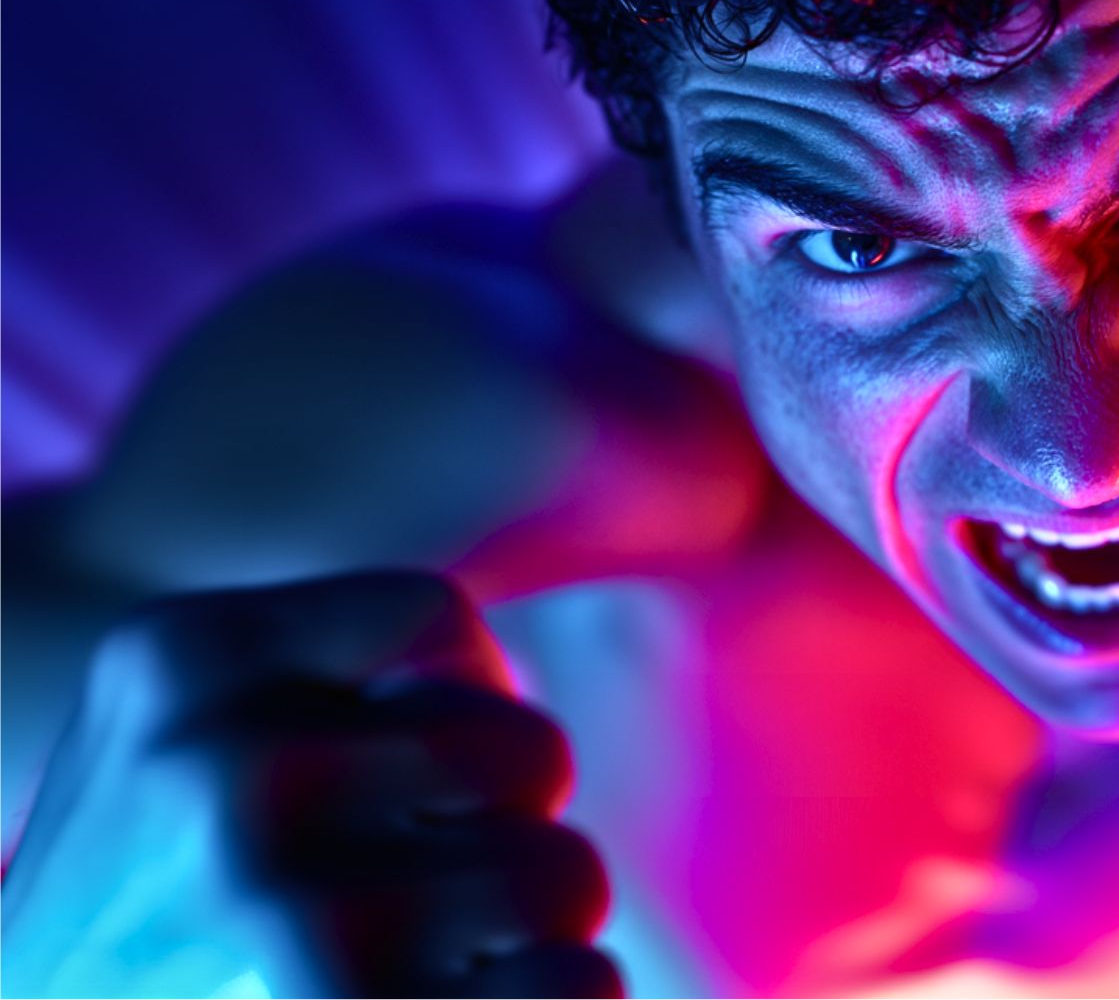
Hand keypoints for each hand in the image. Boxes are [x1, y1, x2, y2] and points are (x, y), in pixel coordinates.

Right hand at [1, 572, 621, 997]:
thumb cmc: (134, 930)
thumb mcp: (162, 758)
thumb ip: (310, 680)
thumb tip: (635, 514)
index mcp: (178, 662)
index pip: (436, 617)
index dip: (461, 704)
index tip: (407, 788)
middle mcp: (224, 782)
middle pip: (527, 749)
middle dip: (506, 827)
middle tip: (429, 900)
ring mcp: (289, 923)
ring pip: (562, 874)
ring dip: (535, 935)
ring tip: (442, 969)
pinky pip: (579, 989)